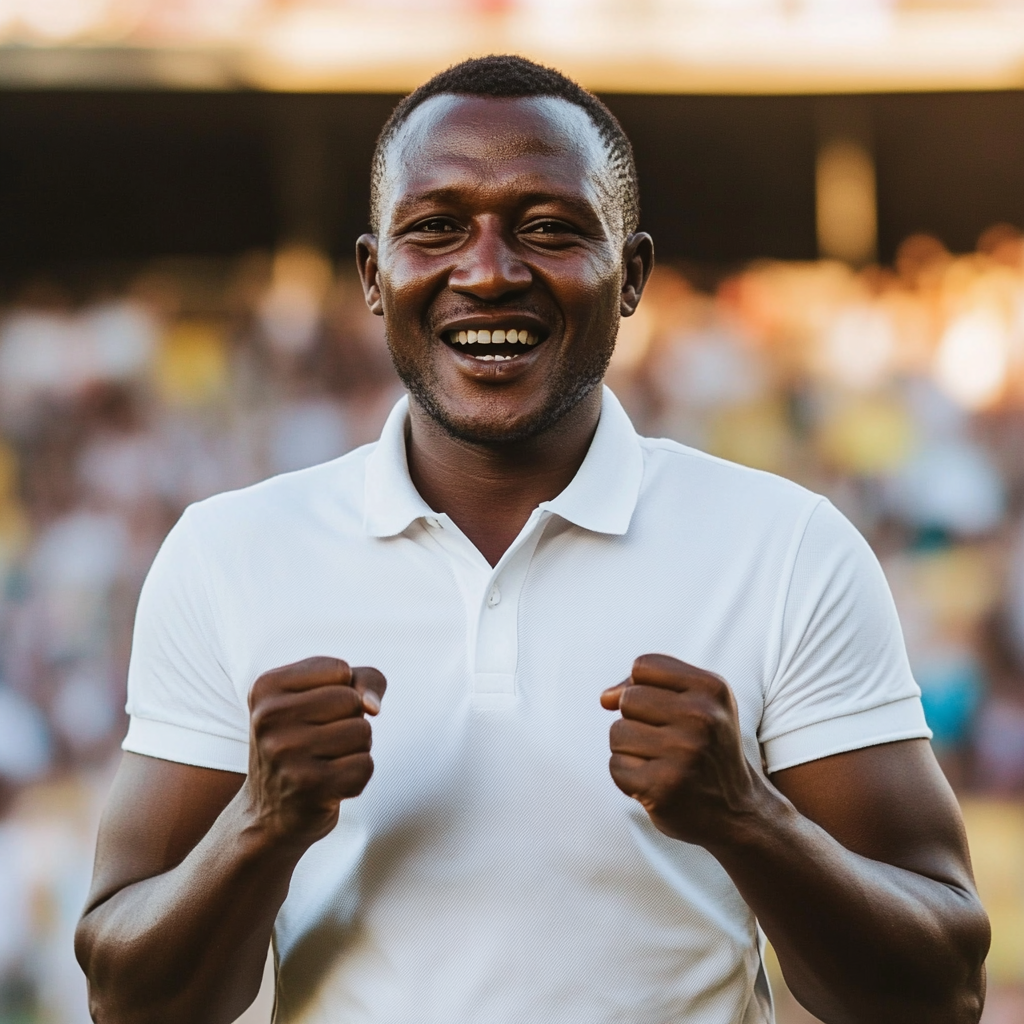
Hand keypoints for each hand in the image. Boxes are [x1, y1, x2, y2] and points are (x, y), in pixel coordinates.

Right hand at [244, 656, 385, 846]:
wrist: (269, 815)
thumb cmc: (305, 743)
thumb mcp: (321, 697)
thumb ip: (361, 679)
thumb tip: (373, 706)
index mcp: (265, 686)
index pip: (340, 670)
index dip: (343, 691)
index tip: (316, 713)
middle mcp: (268, 718)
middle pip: (353, 701)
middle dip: (351, 721)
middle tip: (321, 743)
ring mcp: (286, 753)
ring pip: (362, 732)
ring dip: (356, 749)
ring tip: (325, 762)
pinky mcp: (308, 786)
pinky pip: (365, 766)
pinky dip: (357, 776)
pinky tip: (330, 785)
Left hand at [601, 653, 764, 847]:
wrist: (737, 810)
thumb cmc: (707, 748)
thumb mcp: (695, 703)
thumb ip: (647, 686)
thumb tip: (605, 698)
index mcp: (712, 689)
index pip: (643, 666)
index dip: (642, 686)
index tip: (664, 710)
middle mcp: (701, 718)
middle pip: (628, 699)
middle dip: (636, 720)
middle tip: (666, 742)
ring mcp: (683, 753)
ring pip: (618, 732)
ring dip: (630, 750)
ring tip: (662, 763)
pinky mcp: (664, 786)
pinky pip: (617, 766)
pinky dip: (629, 778)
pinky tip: (657, 783)